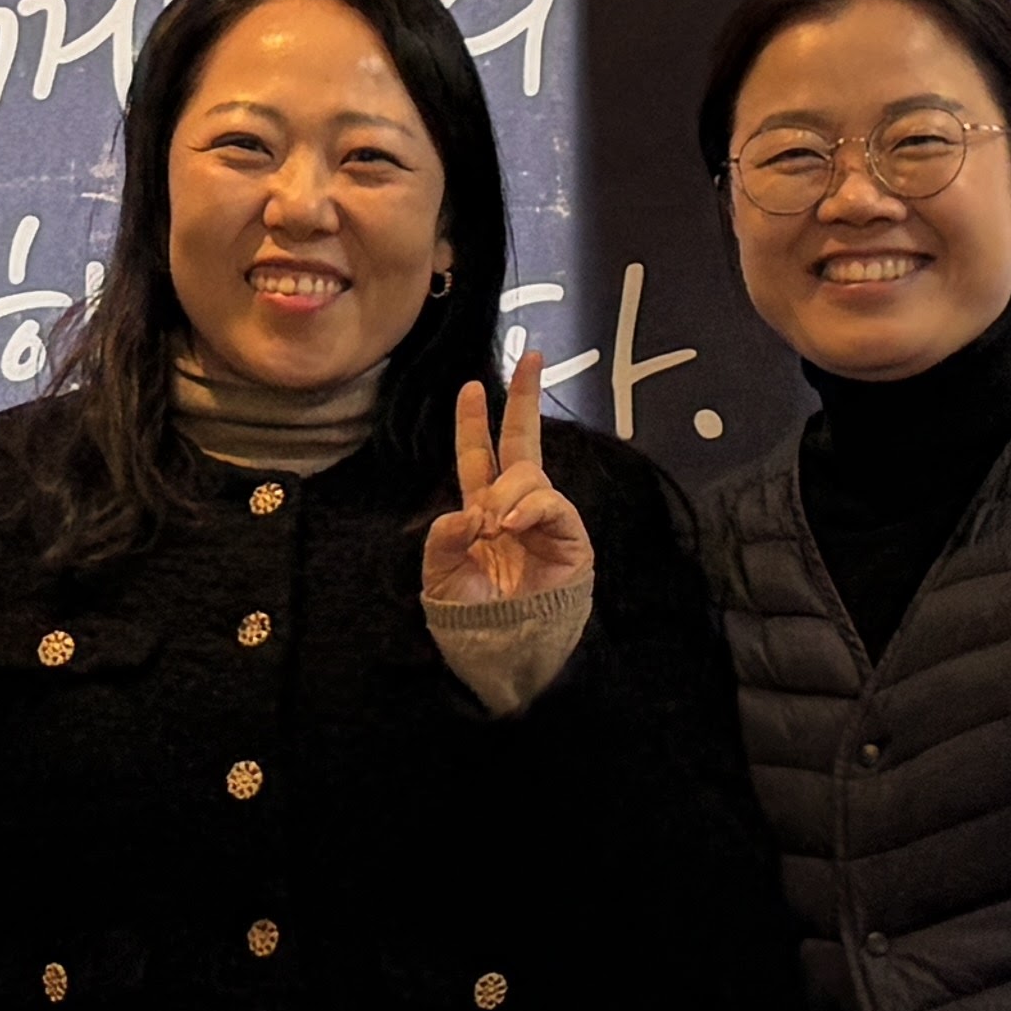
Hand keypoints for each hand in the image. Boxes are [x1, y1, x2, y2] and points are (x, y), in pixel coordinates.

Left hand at [428, 346, 596, 607]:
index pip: (478, 456)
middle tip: (532, 358)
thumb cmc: (472, 618)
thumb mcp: (440, 577)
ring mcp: (545, 520)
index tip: (471, 386)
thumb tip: (467, 509)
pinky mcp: (570, 538)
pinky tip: (511, 523)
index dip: (473, 422)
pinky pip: (553, 505)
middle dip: (525, 400)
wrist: (504, 652)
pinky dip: (531, 507)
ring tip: (494, 525)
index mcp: (481, 510)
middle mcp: (515, 506)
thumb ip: (442, 539)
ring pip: (530, 475)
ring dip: (508, 491)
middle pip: (522, 442)